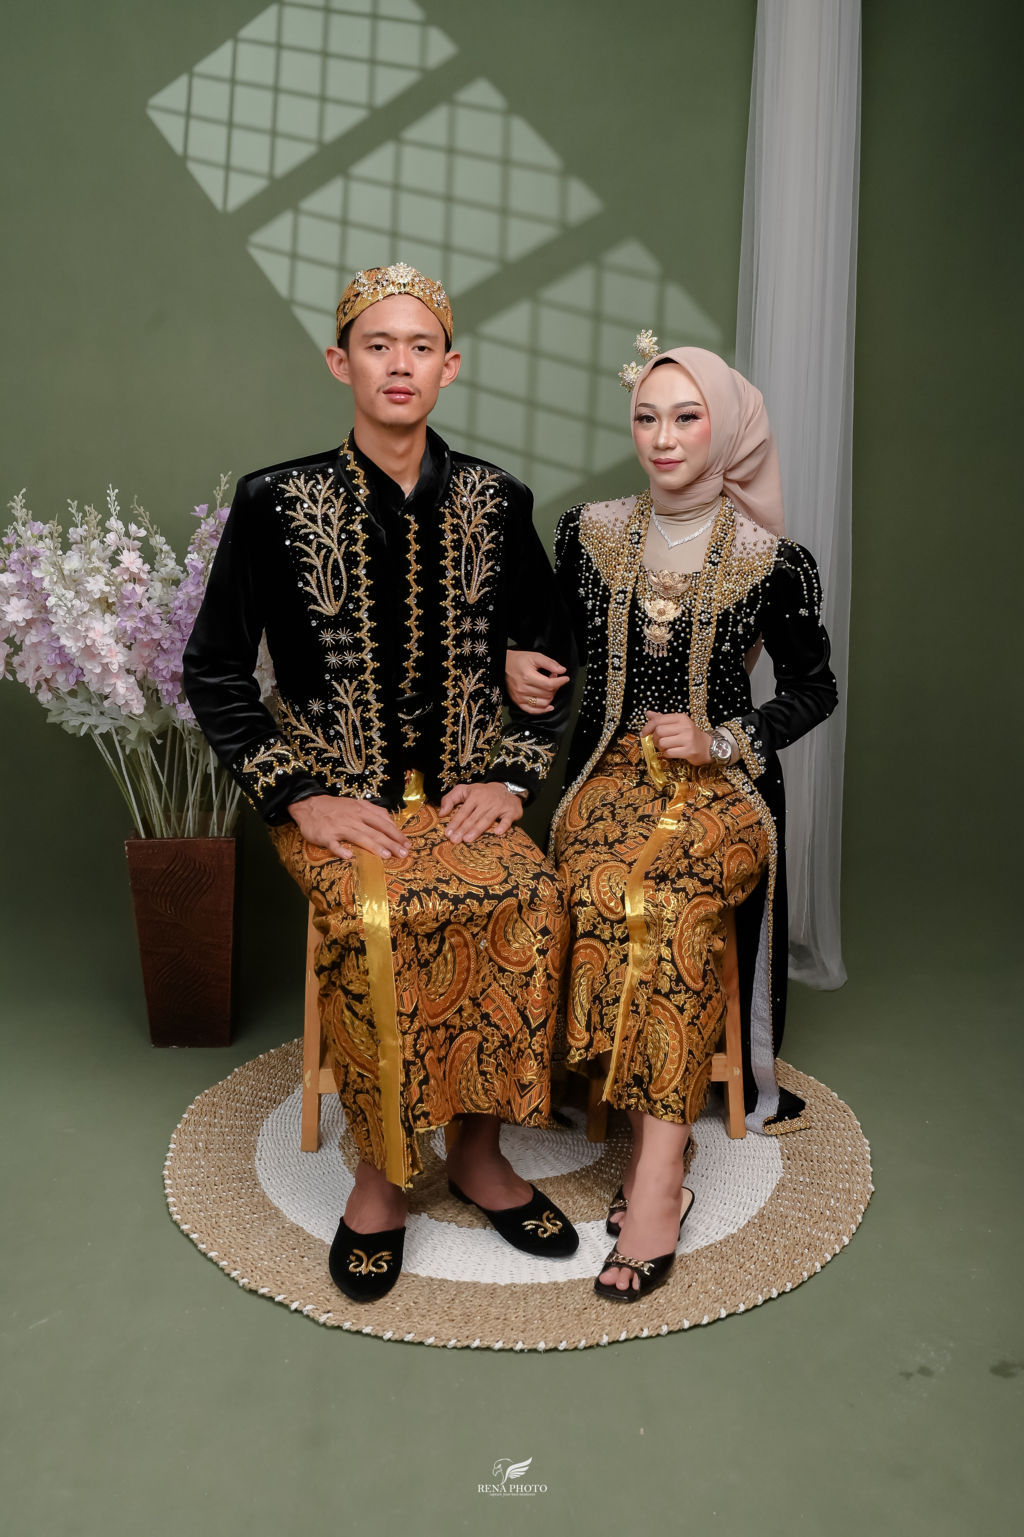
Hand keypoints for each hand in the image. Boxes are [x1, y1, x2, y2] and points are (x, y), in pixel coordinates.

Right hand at [287, 793, 410, 859]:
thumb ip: (374, 812)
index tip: (407, 844)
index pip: (383, 823)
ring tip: (386, 856)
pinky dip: (341, 850)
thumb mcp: (356, 804)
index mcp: (361, 810)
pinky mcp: (326, 836)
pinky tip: (349, 857)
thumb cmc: (336, 807)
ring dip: (373, 846)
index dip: (396, 833)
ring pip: (359, 837)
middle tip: (403, 854)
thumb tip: (390, 821)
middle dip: (391, 843)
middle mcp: (353, 818)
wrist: (309, 804)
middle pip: (375, 831)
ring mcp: (339, 827)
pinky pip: (334, 844)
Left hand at [439, 782, 523, 842]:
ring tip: (468, 839)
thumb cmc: (482, 793)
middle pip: (473, 817)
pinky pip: (507, 820)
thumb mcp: (464, 790)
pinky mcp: (511, 811)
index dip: (455, 822)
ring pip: (487, 819)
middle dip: (463, 829)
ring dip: (477, 829)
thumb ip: (450, 799)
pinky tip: (497, 832)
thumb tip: (441, 814)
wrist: (507, 788)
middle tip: (455, 840)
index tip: (448, 833)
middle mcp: (486, 801)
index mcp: (474, 795)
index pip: (463, 811)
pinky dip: (503, 825)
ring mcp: (499, 806)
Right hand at [505, 649, 569, 714]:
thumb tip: (562, 670)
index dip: (560, 682)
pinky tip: (548, 706)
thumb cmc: (518, 660)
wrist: (502, 665)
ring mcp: (520, 697)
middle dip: (555, 687)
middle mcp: (523, 689)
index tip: (565, 679)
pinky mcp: (518, 702)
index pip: (549, 684)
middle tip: (553, 678)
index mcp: (527, 676)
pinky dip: (543, 710)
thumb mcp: (535, 656)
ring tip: (548, 688)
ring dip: (550, 696)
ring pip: (543, 703)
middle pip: (547, 694)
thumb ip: (549, 663)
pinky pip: (533, 711)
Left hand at [643, 711, 713, 764]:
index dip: (647, 727)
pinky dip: (666, 754)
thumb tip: (648, 713)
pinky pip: (668, 753)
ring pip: (662, 743)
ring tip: (666, 747)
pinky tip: (670, 752)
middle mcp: (685, 727)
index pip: (658, 720)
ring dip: (660, 747)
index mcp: (681, 718)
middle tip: (658, 741)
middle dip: (654, 738)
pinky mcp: (689, 751)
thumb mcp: (678, 724)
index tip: (643, 733)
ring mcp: (687, 739)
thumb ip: (662, 719)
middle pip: (658, 732)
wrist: (706, 746)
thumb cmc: (689, 735)